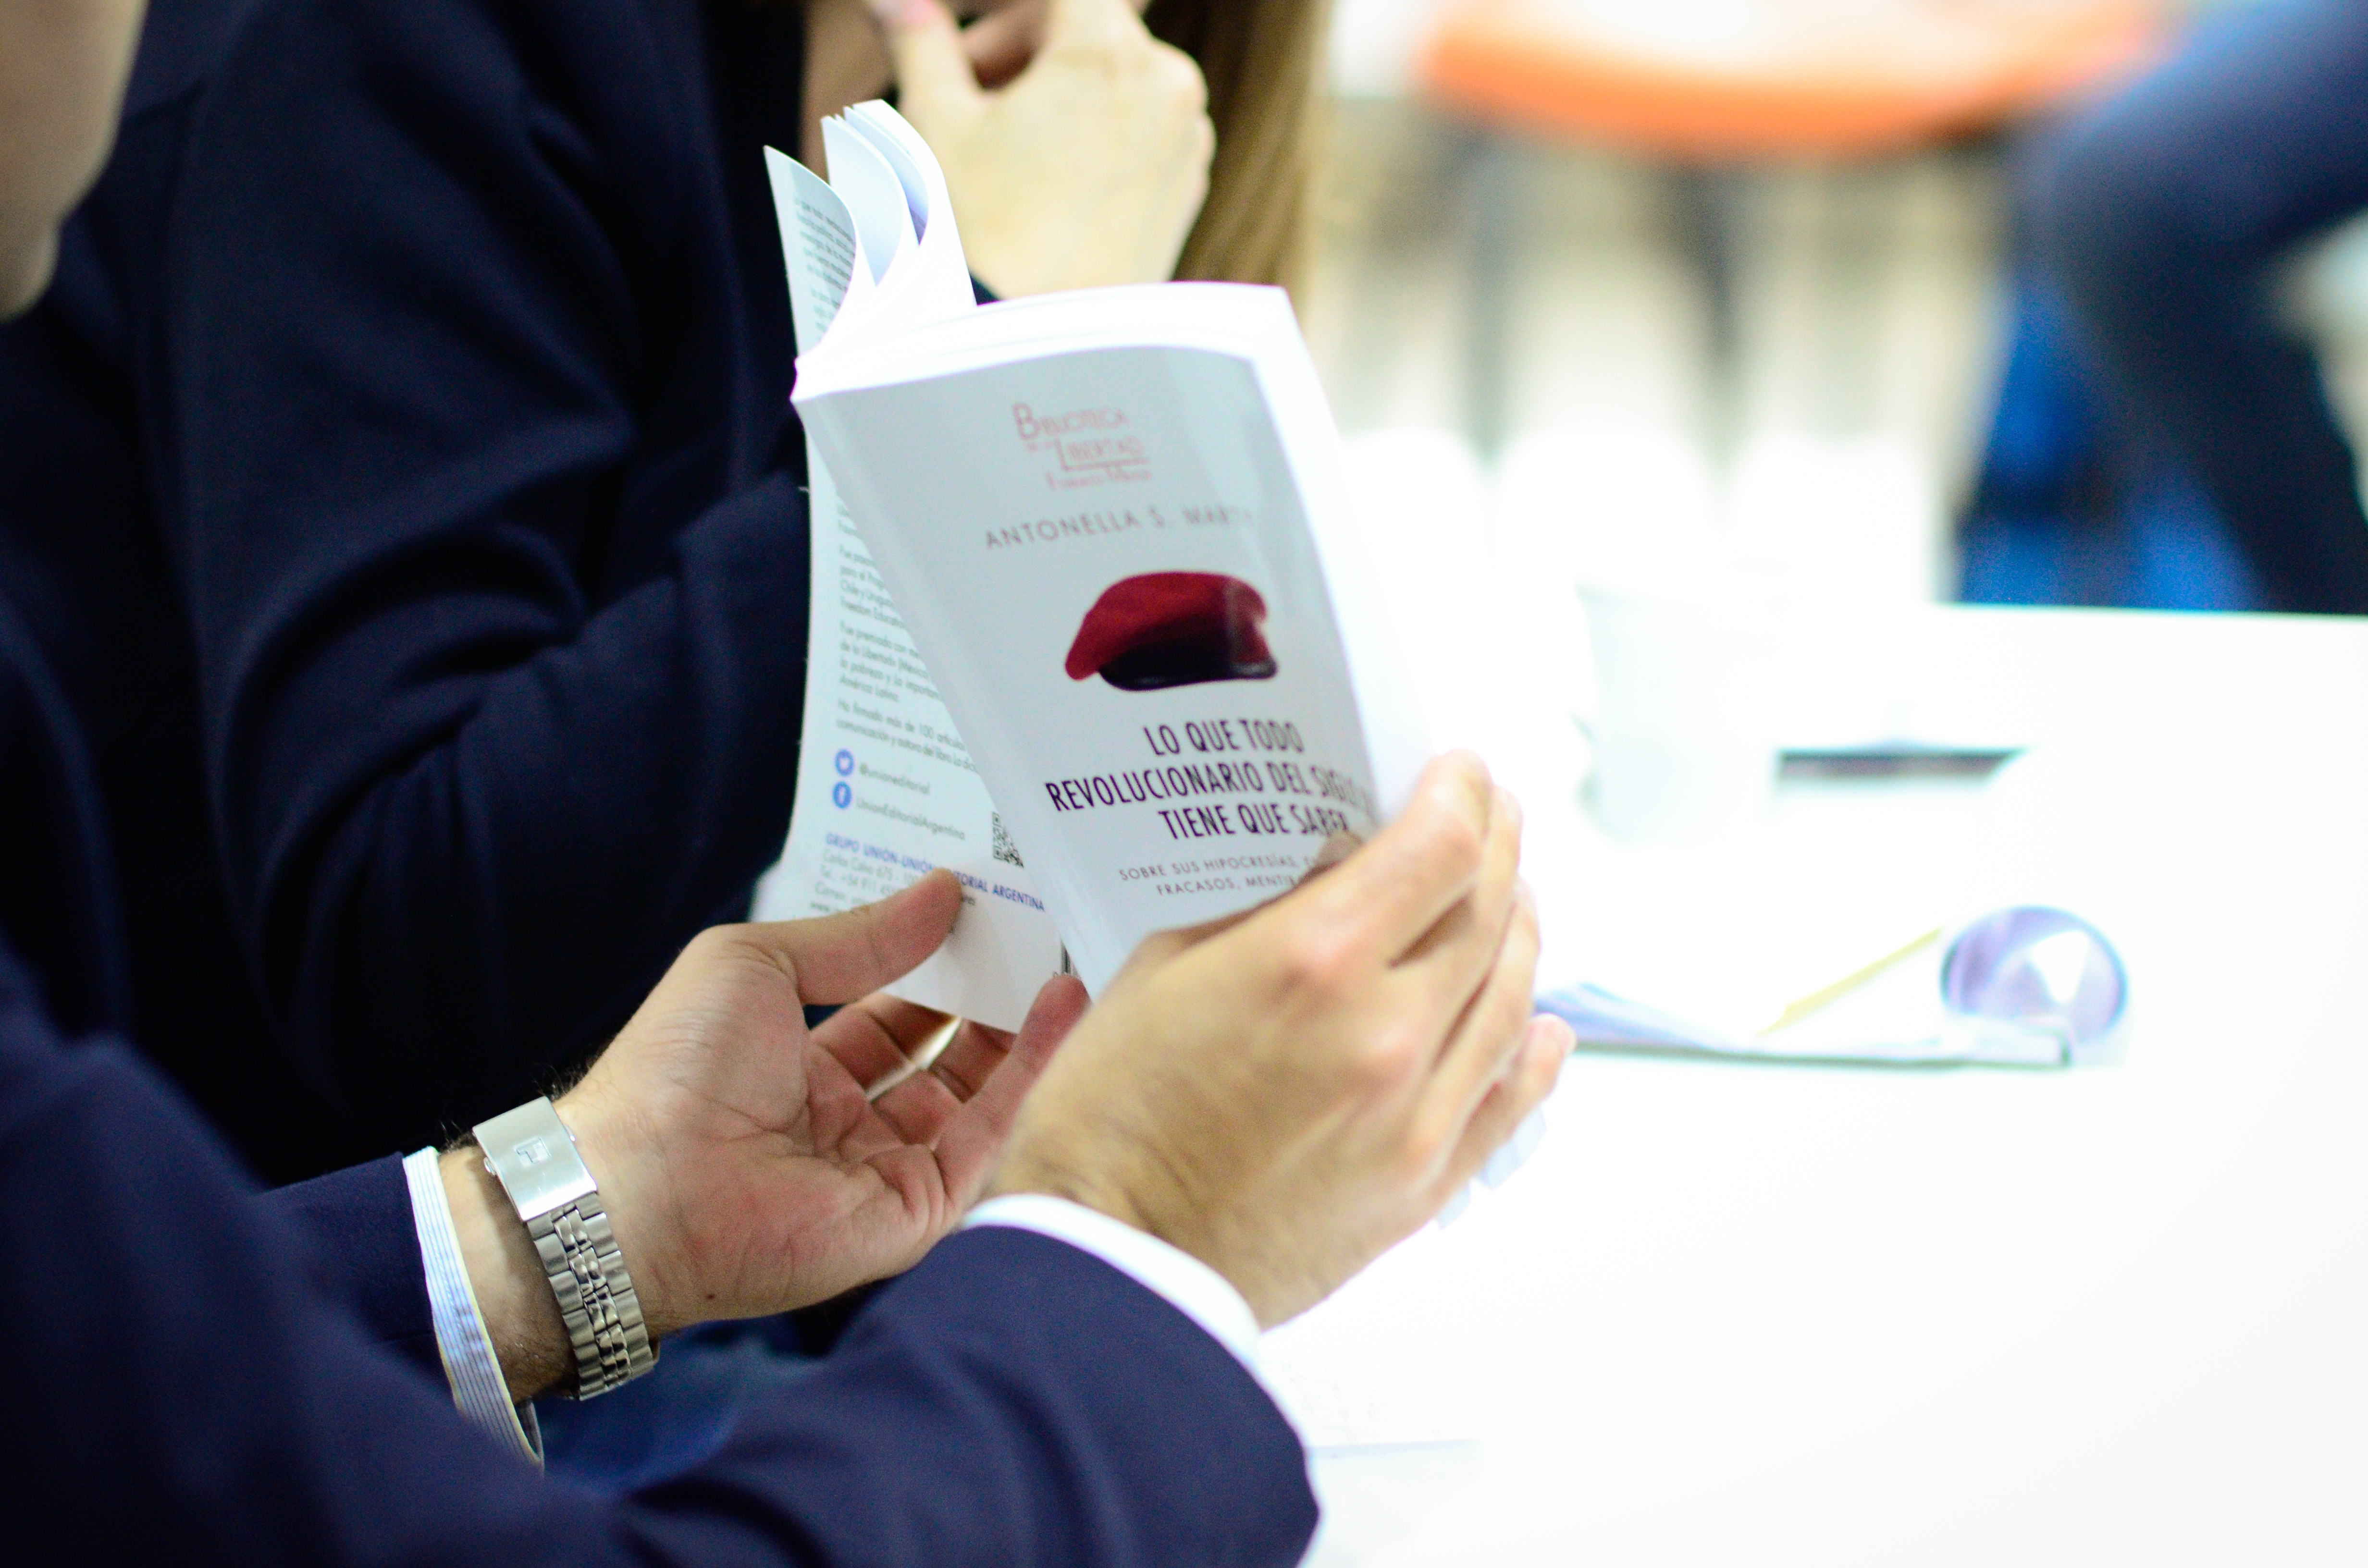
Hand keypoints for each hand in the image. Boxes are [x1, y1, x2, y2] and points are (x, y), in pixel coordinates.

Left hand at [444, 871, 1088, 1398]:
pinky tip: (1061, 1015)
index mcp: (799, 1069)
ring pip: (978, 1101)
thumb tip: (941, 892)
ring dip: (1026, 1038)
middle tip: (1044, 944)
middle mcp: (847, 1125)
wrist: (645, 1188)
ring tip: (1070, 968)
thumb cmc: (674, 1069)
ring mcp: (884, 1172)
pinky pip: (988, 1143)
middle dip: (995, 1004)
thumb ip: (859, 935)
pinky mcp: (915, 1213)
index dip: (942, 969)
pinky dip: (1031, 1080)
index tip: (991, 922)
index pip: (895, 1016)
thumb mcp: (759, 962)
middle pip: (945, 1060)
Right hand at [882, 0, 1213, 295]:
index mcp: (1110, 53)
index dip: (1003, 11)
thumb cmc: (976, 238)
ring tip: (995, 148)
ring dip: (1052, 91)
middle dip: (1017, 46)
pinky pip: (1137, 133)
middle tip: (958, 90)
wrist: (1022, 352)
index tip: (961, 41)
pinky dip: (1090, 136)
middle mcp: (1168, 89)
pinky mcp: (1184, 193)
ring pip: (1113, 80)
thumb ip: (921, 41)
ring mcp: (1185, 144)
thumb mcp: (933, 123)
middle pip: (1085, 27)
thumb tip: (895, 0)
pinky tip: (1038, 183)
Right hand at [990, 753, 1571, 1326]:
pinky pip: (1508, 1097)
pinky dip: (1532, 1046)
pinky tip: (1539, 1020)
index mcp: (1315, 962)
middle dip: (1496, 845)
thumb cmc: (1110, 1119)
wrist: (1112, 1263)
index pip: (1440, 845)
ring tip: (1508, 899)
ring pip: (1512, 995)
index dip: (1463, 793)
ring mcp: (1415, 1112)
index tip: (1462, 773)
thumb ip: (1260, 909)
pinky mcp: (1423, 1183)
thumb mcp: (1160, 968)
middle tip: (1491, 817)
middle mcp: (1384, 1031)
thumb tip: (1332, 866)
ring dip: (1518, 931)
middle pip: (1487, 909)